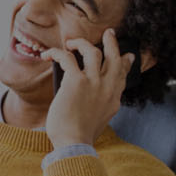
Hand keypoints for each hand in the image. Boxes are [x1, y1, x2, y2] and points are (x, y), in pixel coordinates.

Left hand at [42, 29, 136, 147]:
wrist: (74, 142)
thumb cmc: (80, 135)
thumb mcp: (100, 119)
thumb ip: (101, 106)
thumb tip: (94, 98)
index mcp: (114, 98)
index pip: (122, 75)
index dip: (124, 63)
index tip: (127, 56)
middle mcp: (107, 87)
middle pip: (114, 57)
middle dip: (112, 43)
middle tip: (109, 33)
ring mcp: (94, 82)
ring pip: (93, 51)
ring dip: (81, 43)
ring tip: (71, 42)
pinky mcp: (76, 81)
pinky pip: (67, 58)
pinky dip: (56, 53)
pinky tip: (48, 54)